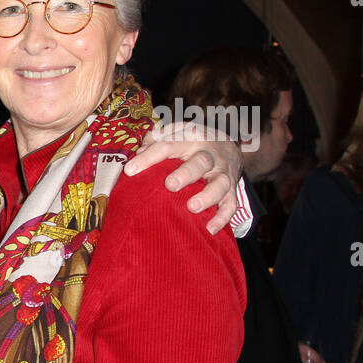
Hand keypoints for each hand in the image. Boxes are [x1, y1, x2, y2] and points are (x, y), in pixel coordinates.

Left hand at [125, 122, 243, 233]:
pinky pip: (231, 204)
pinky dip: (223, 217)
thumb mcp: (173, 134)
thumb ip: (154, 142)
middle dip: (186, 174)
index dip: (149, 157)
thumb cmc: (190, 142)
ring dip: (208, 196)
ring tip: (192, 207)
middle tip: (170, 185)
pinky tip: (209, 229)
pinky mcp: (232, 189)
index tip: (130, 170)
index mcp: (191, 139)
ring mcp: (222, 173)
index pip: (168, 145)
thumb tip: (137, 157)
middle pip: (200, 162)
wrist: (227, 144)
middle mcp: (209, 155)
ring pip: (220, 184)